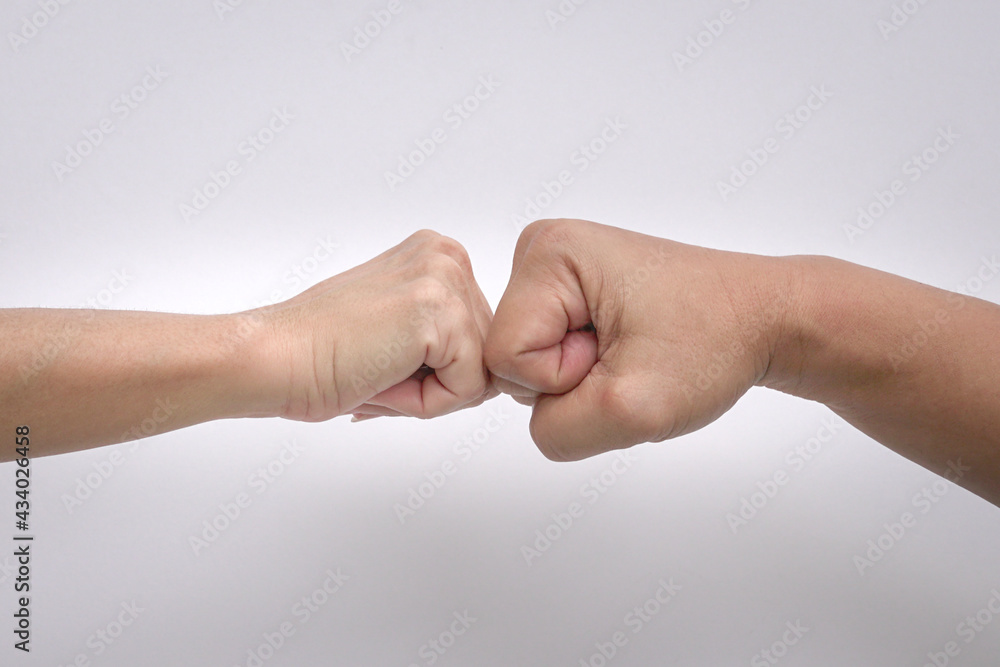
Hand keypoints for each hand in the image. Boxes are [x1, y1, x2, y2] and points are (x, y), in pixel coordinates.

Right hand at [254, 230, 495, 421]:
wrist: (272, 358)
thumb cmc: (319, 354)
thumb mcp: (399, 329)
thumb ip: (447, 337)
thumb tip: (496, 377)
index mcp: (438, 255)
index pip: (479, 338)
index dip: (436, 371)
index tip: (381, 358)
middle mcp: (448, 256)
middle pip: (486, 355)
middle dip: (437, 383)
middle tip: (375, 370)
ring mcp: (446, 281)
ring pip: (480, 376)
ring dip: (430, 395)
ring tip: (377, 372)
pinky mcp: (442, 314)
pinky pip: (468, 390)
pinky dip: (426, 404)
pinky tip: (380, 378)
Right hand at [484, 219, 791, 460]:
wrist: (761, 318)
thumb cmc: (713, 343)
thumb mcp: (632, 408)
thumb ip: (557, 431)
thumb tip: (536, 420)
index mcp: (550, 253)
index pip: (506, 357)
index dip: (563, 378)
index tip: (622, 354)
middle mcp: (543, 248)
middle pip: (510, 357)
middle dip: (571, 378)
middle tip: (631, 356)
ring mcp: (555, 268)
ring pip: (527, 362)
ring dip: (582, 377)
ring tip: (633, 350)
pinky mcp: (568, 288)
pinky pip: (546, 354)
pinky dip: (587, 368)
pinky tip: (627, 348)